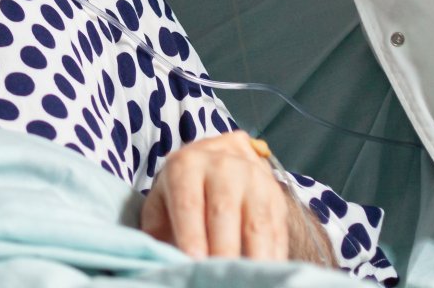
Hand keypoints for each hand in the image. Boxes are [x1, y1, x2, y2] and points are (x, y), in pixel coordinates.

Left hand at [140, 132, 332, 265]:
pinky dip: (273, 259)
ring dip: (253, 259)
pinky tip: (267, 276)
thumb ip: (156, 228)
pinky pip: (277, 233)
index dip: (190, 235)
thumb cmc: (186, 189)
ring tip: (246, 281)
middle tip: (219, 277)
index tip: (193, 262)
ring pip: (256, 225)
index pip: (188, 203)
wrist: (224, 158)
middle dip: (222, 251)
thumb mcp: (162, 199)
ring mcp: (255, 180)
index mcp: (187, 166)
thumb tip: (158, 259)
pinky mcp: (277, 199)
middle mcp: (223, 167)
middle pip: (223, 213)